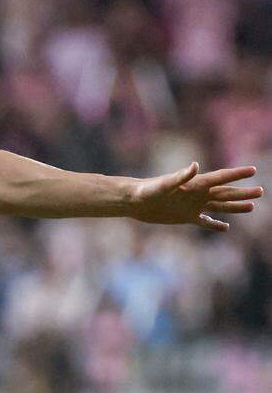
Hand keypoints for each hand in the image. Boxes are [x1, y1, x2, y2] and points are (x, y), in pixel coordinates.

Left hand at [130, 162, 262, 230]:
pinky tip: (226, 227)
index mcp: (195, 184)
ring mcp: (192, 206)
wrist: (133, 201)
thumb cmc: (146, 190)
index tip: (253, 169)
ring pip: (219, 206)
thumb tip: (195, 166)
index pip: (220, 178)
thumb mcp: (164, 185)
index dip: (237, 174)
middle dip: (243, 192)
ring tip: (252, 206)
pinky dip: (215, 224)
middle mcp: (197, 194)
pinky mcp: (185, 217)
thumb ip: (180, 177)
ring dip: (235, 206)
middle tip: (261, 190)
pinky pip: (204, 221)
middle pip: (225, 193)